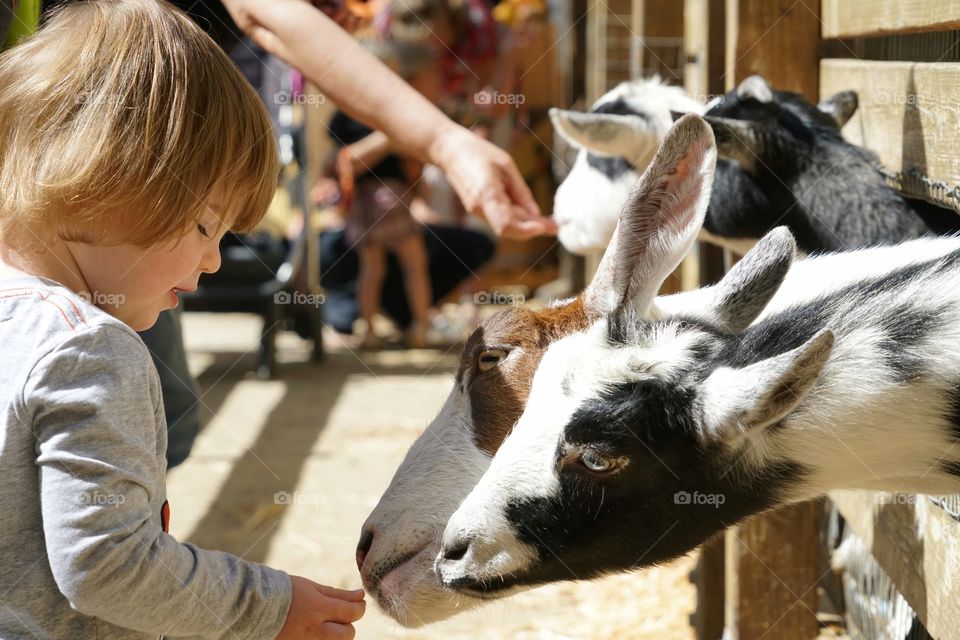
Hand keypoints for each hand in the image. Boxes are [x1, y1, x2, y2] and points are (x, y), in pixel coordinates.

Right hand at [276, 576, 364, 639]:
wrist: (253, 606)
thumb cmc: (285, 592)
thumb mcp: (312, 588)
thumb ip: (338, 594)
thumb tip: (361, 595)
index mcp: (318, 609)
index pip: (352, 613)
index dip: (360, 607)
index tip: (359, 603)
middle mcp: (313, 630)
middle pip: (347, 634)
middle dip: (349, 624)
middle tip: (341, 615)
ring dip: (336, 634)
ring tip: (325, 623)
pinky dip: (322, 638)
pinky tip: (314, 629)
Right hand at [430, 125, 556, 240]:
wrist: (449, 151)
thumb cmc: (478, 152)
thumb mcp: (506, 166)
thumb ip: (521, 192)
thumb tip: (535, 214)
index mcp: (486, 195)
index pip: (507, 225)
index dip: (527, 230)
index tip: (545, 226)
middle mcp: (480, 209)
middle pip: (510, 229)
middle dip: (534, 228)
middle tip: (556, 226)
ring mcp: (477, 211)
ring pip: (506, 225)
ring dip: (526, 224)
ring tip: (548, 221)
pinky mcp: (478, 209)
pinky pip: (500, 218)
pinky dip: (516, 218)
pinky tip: (530, 214)